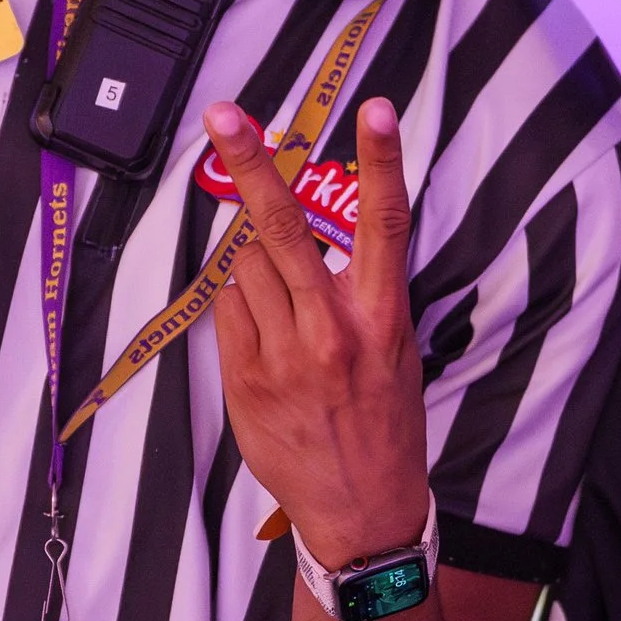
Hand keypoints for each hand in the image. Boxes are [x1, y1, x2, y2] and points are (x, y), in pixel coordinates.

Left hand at [205, 96, 427, 567]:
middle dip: (251, 164)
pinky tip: (264, 334)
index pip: (386, 223)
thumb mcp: (396, 351)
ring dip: (254, 261)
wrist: (363, 510)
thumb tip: (306, 237)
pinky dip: (241, 306)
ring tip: (281, 300)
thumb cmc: (384, 422)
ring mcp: (282, 355)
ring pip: (247, 265)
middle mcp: (332, 330)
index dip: (383, 160)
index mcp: (382, 317)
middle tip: (225, 114)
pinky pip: (230, 312)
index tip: (376, 109)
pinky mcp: (244, 380)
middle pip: (285, 227)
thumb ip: (357, 292)